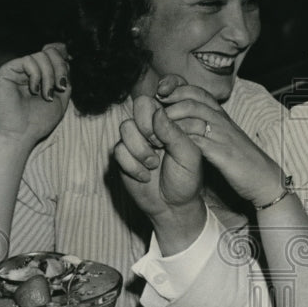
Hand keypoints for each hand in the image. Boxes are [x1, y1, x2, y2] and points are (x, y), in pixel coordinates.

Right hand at [0, 43, 71, 146]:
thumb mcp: (61, 97)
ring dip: (50, 76)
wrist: (20, 134)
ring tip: (47, 96)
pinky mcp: (7, 70)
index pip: (55, 53)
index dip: (63, 57)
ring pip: (42, 56)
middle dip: (61, 68)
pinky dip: (37, 75)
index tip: (67, 75)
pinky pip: (29, 60)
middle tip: (61, 88)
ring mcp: (18, 70)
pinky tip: (34, 91)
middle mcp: (29, 70)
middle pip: (51, 52)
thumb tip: (66, 55)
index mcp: (41, 75)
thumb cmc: (39, 120)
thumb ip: (64, 77)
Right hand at [114, 103, 207, 254]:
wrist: (173, 205)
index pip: (157, 101)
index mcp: (168, 123)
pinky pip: (118, 151)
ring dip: (141, 150)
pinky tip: (145, 176)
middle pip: (136, 109)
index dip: (158, 113)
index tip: (168, 134)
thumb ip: (175, 132)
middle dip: (147, 128)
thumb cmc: (186, 177)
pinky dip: (133, 165)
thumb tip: (158, 113)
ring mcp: (134, 141)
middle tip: (159, 145)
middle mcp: (149, 128)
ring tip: (154, 165)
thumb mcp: (189, 154)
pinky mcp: (123, 157)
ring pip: (125, 129)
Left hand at [152, 75, 285, 206]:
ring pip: (194, 115)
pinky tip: (166, 144)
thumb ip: (207, 126)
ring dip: (171, 118)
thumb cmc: (242, 160)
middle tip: (151, 106)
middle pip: (193, 98)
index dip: (177, 86)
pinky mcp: (222, 153)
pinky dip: (179, 139)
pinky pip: (198, 140)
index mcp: (221, 116)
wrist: (264, 179)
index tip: (159, 91)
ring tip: (153, 126)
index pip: (197, 91)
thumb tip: (184, 118)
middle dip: (170, 99)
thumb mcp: (223, 138)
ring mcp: (223, 136)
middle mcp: (222, 121)